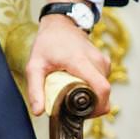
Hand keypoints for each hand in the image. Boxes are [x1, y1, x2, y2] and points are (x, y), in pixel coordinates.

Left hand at [26, 0, 110, 116]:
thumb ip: (35, 89)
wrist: (60, 24)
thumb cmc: (47, 43)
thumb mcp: (34, 66)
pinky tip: (79, 84)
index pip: (101, 88)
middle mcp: (96, 61)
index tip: (84, 114)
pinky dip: (93, 88)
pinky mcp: (104, 62)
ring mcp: (102, 61)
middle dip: (92, 105)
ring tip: (73, 92)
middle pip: (104, 93)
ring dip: (92, 96)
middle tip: (73, 106)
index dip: (98, 107)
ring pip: (104, 89)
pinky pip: (103, 82)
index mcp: (80, 61)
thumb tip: (39, 112)